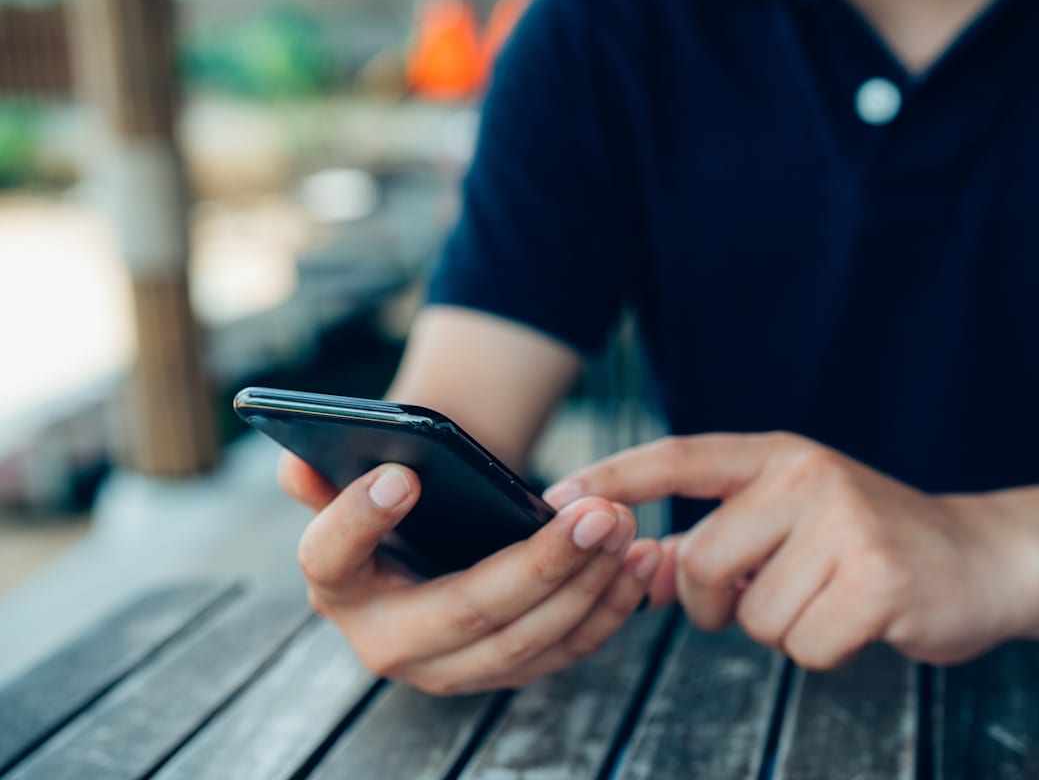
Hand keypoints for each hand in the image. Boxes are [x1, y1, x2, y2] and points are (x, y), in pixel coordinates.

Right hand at [277, 452, 662, 694]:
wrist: (427, 557)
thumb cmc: (393, 515)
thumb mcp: (353, 491)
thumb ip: (326, 480)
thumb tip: (295, 466)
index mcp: (338, 587)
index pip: (332, 558)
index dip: (359, 520)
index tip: (401, 474)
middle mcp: (389, 643)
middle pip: (467, 610)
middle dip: (539, 564)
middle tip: (594, 514)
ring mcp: (453, 667)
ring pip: (531, 640)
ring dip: (590, 585)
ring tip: (626, 528)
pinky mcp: (507, 671)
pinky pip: (568, 649)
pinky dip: (612, 607)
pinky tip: (643, 561)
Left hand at [545, 434, 1038, 667]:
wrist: (984, 560)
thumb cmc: (868, 546)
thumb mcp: (789, 523)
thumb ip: (714, 540)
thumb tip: (638, 568)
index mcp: (779, 455)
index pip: (678, 457)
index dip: (612, 479)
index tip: (553, 500)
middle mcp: (807, 477)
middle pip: (700, 562)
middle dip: (713, 602)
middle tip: (756, 597)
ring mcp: (847, 524)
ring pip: (751, 615)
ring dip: (780, 627)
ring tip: (830, 597)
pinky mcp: (881, 580)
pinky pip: (804, 645)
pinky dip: (823, 650)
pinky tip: (860, 620)